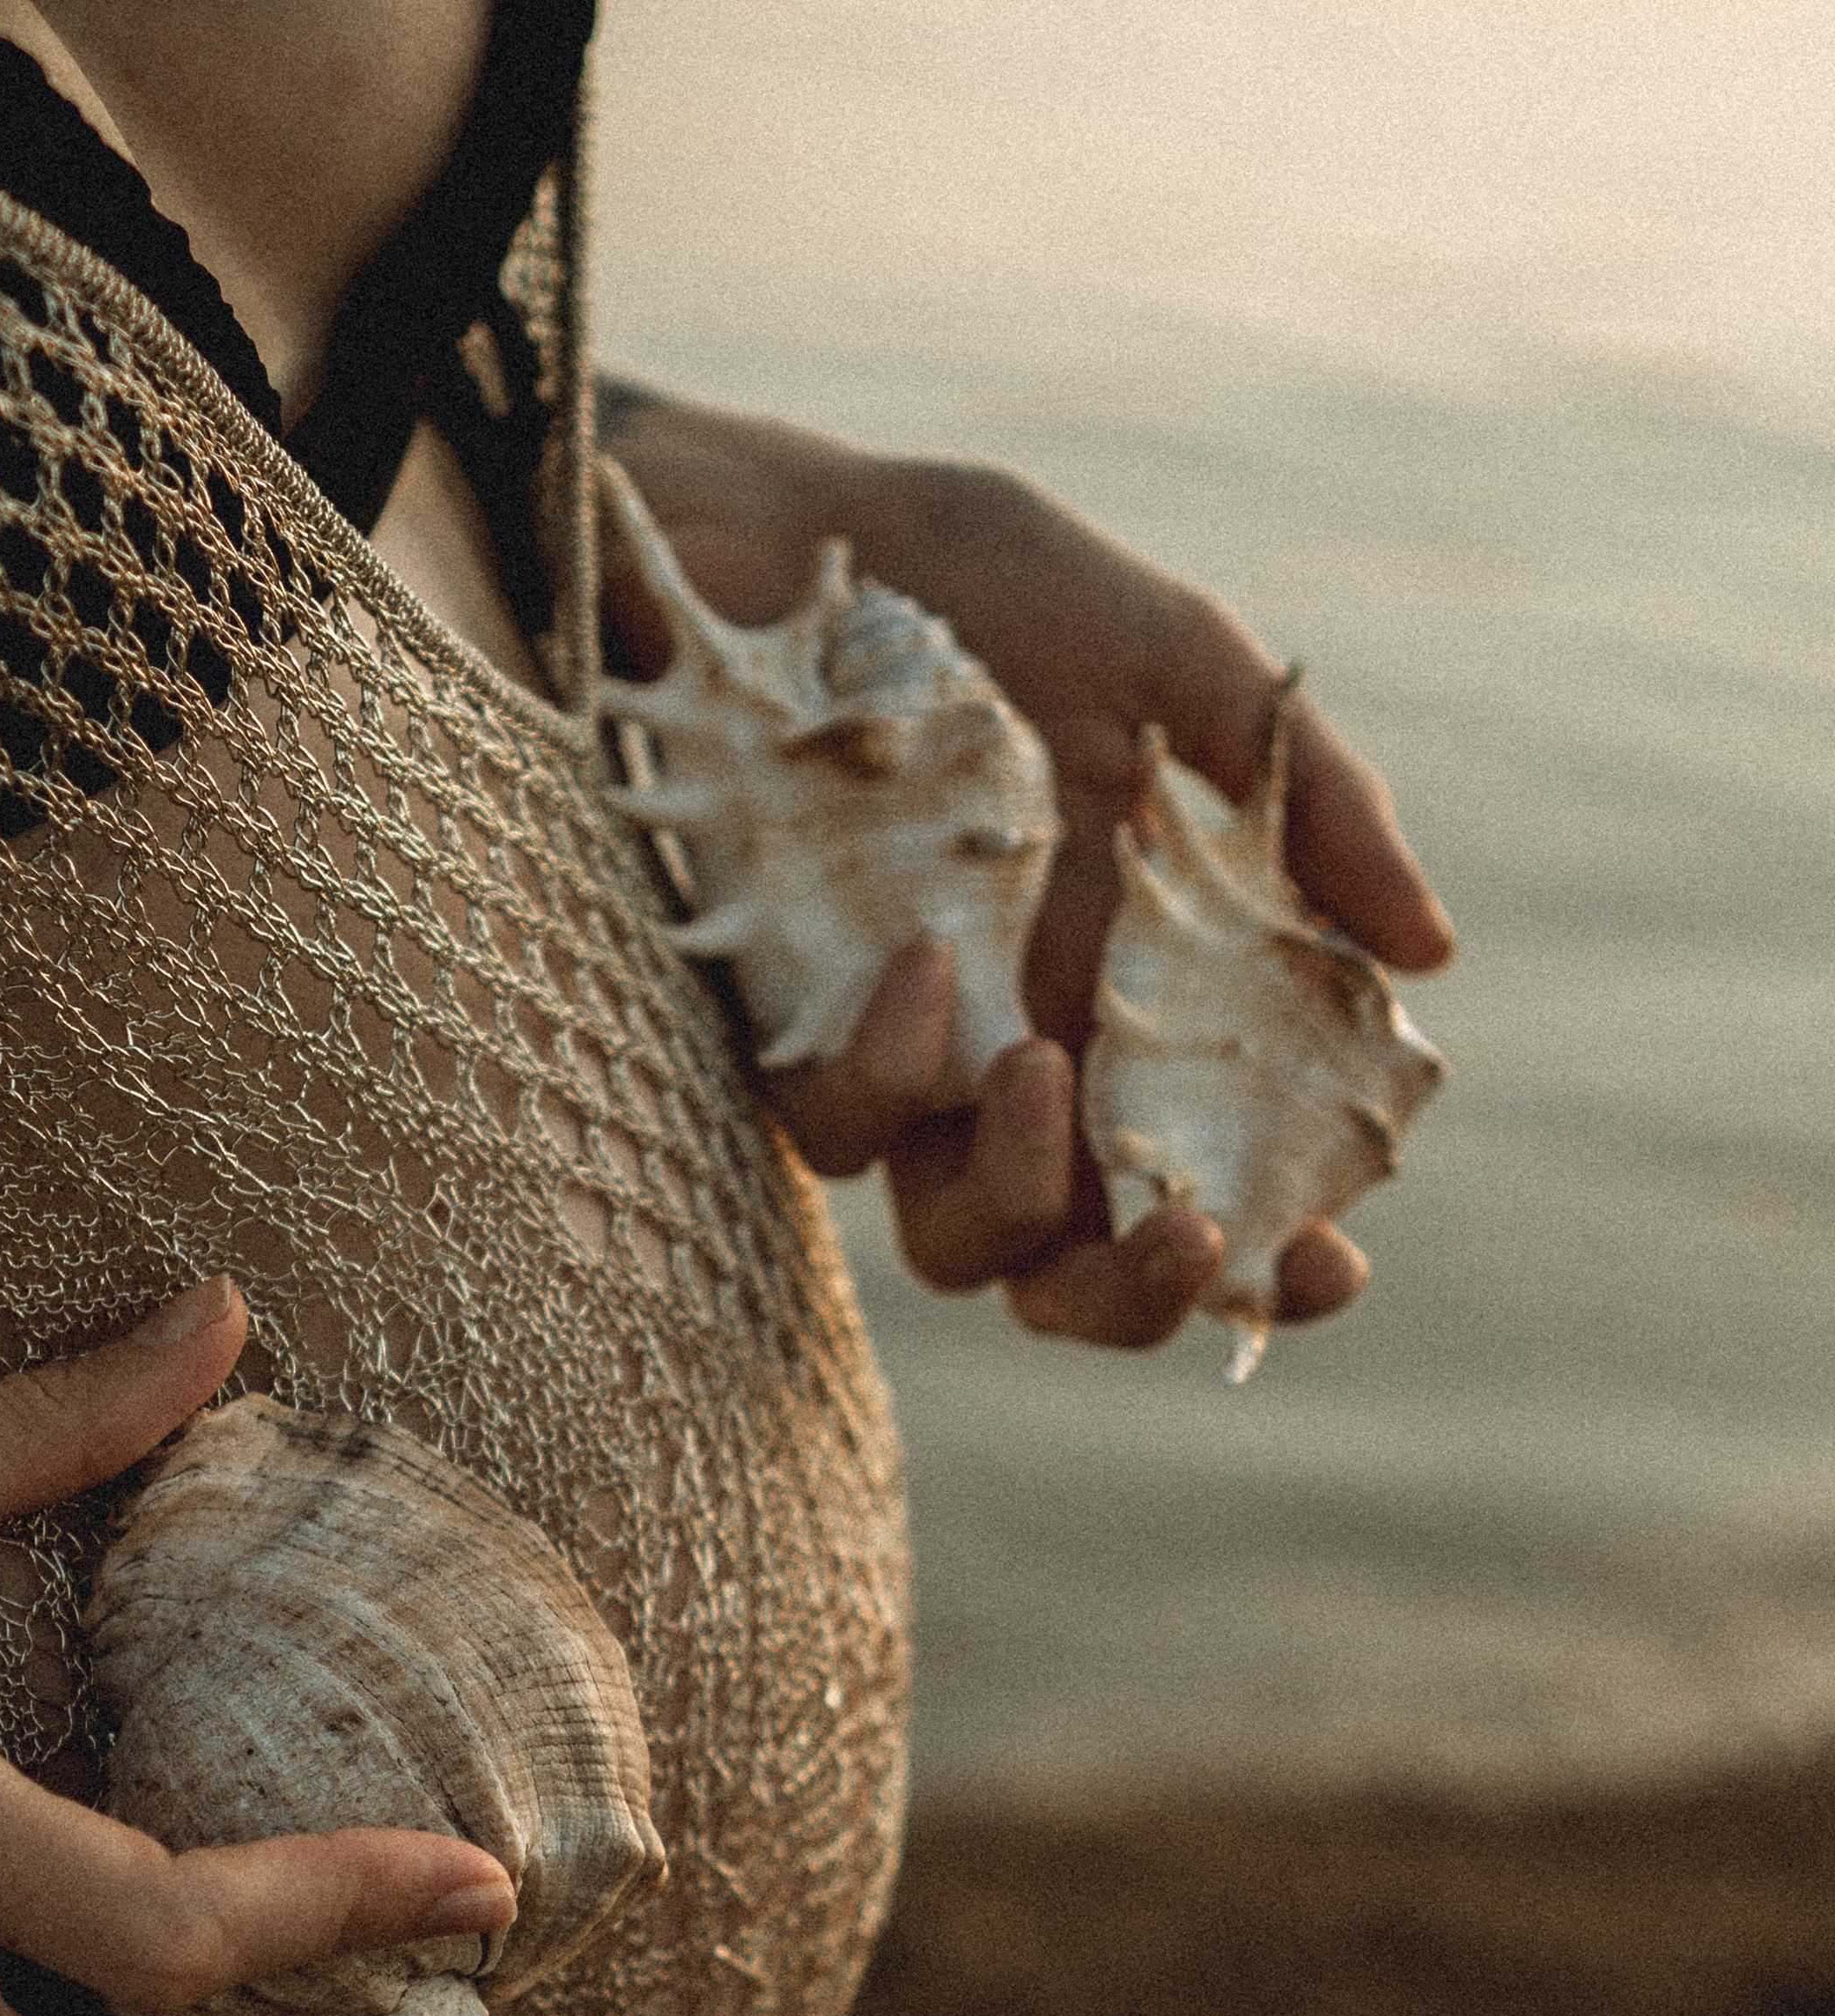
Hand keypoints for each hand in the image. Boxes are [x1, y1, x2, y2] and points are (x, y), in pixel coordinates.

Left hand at [597, 388, 1454, 1348]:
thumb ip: (1309, 804)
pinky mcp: (783, 1032)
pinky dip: (892, 1068)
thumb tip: (1426, 950)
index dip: (1269, 1261)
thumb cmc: (983, 593)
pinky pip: (838, 1128)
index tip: (1331, 1259)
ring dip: (1020, 1195)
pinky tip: (925, 957)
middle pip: (1075, 1275)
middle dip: (1141, 1298)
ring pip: (957, 1244)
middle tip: (1192, 1234)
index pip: (1208, 1186)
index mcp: (1136, 1009)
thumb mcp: (1177, 666)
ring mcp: (902, 1063)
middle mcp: (1020, 1065)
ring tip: (1038, 1065)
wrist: (771, 535)